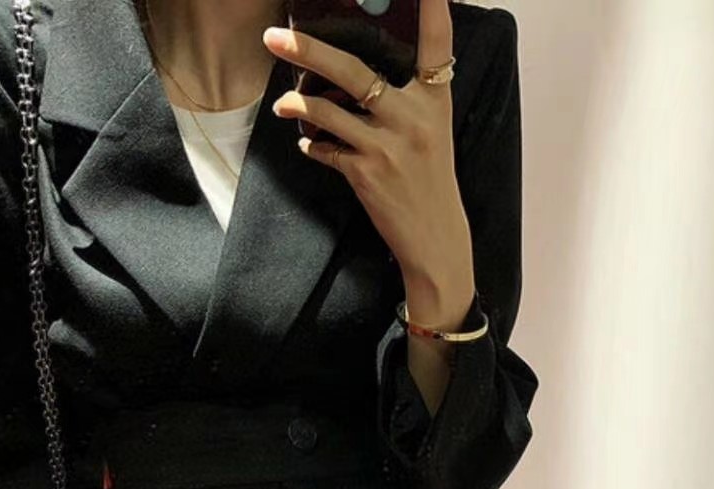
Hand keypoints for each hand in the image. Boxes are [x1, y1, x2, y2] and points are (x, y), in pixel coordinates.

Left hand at [263, 0, 474, 319]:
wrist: (435, 240)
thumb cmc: (430, 182)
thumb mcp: (431, 133)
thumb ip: (404, 100)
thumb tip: (351, 77)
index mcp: (434, 100)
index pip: (437, 43)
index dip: (435, 7)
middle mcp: (412, 117)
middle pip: (352, 70)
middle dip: (308, 49)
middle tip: (276, 35)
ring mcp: (386, 145)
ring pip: (326, 110)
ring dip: (296, 104)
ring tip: (284, 103)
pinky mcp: (365, 173)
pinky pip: (324, 148)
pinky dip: (312, 144)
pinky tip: (309, 143)